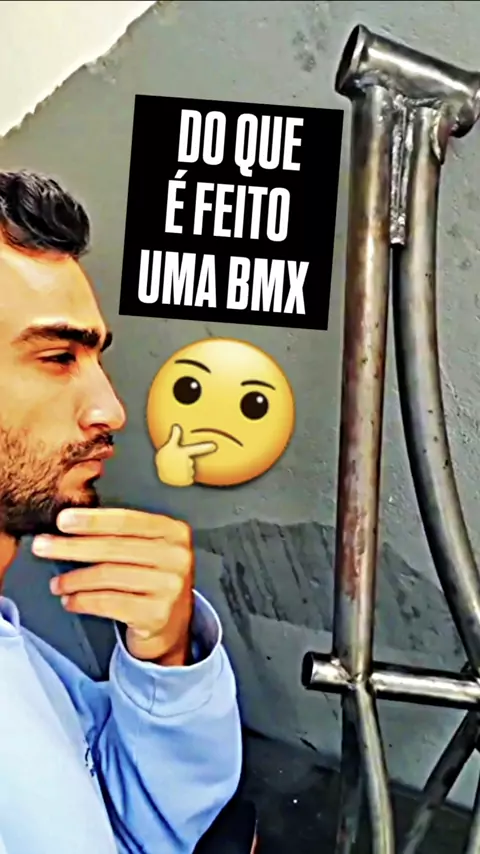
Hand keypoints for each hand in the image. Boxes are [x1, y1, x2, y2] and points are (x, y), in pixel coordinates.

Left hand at [31, 507, 194, 665]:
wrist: (172, 625)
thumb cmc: (151, 579)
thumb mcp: (149, 548)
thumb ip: (121, 533)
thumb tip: (72, 522)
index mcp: (173, 532)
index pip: (127, 521)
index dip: (91, 520)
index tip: (61, 520)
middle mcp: (177, 557)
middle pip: (113, 548)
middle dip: (71, 547)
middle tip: (42, 546)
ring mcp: (169, 587)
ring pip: (108, 576)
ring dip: (74, 579)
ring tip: (56, 583)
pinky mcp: (156, 614)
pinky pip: (109, 603)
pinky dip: (83, 601)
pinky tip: (70, 601)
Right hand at [155, 423, 216, 486]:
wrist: (159, 472)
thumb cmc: (164, 457)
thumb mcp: (169, 446)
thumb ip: (175, 436)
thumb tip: (176, 425)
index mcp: (184, 452)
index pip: (197, 449)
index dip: (206, 447)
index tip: (214, 446)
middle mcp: (186, 462)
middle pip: (191, 462)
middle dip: (185, 463)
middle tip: (176, 462)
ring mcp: (186, 471)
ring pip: (191, 471)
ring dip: (185, 471)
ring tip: (175, 469)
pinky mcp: (186, 480)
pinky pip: (189, 479)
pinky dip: (185, 479)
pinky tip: (177, 475)